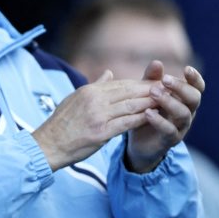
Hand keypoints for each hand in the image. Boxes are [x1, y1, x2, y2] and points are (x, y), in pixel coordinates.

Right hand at [32, 71, 155, 170]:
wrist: (49, 144)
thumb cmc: (61, 124)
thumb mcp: (75, 99)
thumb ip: (95, 86)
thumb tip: (109, 73)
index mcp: (88, 91)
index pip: (120, 84)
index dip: (140, 84)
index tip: (156, 83)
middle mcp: (94, 100)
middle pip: (129, 92)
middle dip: (150, 90)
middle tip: (169, 89)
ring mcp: (98, 115)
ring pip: (131, 106)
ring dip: (150, 103)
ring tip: (166, 102)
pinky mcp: (101, 132)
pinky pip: (127, 123)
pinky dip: (142, 119)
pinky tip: (154, 118)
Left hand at [125, 61, 204, 172]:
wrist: (139, 143)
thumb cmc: (147, 113)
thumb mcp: (146, 94)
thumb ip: (151, 79)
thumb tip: (157, 62)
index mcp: (184, 99)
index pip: (197, 87)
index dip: (195, 79)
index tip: (187, 69)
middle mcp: (187, 112)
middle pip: (194, 99)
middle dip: (181, 88)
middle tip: (164, 80)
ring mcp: (180, 127)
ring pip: (183, 114)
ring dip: (169, 102)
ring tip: (153, 92)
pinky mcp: (169, 140)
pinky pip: (169, 131)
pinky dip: (159, 121)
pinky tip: (148, 112)